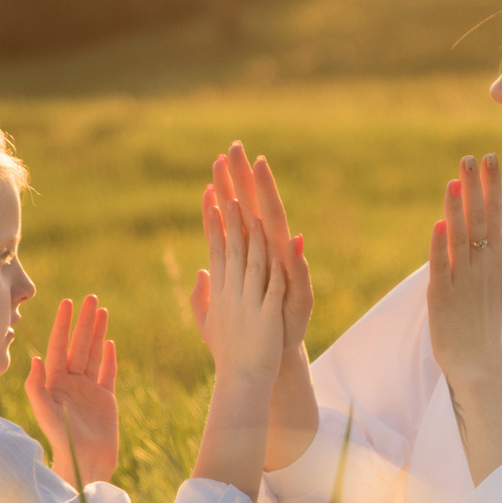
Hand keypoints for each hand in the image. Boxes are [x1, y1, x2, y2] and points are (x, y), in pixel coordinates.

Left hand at [24, 295, 118, 486]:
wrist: (85, 464)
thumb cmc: (62, 441)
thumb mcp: (46, 413)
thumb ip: (37, 387)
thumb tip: (34, 358)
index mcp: (54, 383)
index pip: (58, 346)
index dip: (63, 324)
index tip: (67, 302)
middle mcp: (71, 383)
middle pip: (78, 345)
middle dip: (84, 321)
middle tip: (91, 297)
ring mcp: (89, 390)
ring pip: (94, 354)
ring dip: (97, 333)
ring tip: (102, 311)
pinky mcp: (105, 400)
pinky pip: (107, 373)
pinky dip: (109, 358)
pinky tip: (111, 343)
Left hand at [190, 143, 310, 342]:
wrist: (272, 355)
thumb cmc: (252, 325)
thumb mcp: (230, 302)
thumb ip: (220, 281)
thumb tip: (205, 265)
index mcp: (249, 254)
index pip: (235, 214)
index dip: (227, 188)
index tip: (217, 159)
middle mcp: (267, 253)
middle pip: (253, 209)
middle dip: (244, 179)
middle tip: (235, 147)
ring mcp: (282, 270)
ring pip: (274, 229)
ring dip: (268, 201)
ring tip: (261, 171)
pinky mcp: (296, 293)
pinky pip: (294, 274)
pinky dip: (293, 259)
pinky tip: (290, 239)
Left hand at [426, 152, 501, 383]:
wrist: (478, 360)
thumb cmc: (488, 317)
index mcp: (497, 260)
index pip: (495, 215)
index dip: (491, 186)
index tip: (489, 157)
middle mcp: (482, 267)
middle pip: (479, 222)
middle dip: (475, 189)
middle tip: (470, 158)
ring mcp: (462, 281)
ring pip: (459, 240)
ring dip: (457, 211)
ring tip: (454, 182)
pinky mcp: (442, 296)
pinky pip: (441, 267)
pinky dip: (440, 248)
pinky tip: (438, 226)